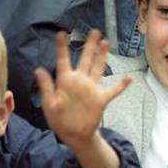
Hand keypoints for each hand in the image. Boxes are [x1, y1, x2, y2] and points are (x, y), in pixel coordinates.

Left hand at [35, 31, 130, 148]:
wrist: (74, 135)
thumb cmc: (59, 120)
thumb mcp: (49, 104)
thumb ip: (46, 86)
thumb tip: (38, 69)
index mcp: (66, 81)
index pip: (63, 60)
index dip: (62, 47)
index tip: (61, 33)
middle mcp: (80, 81)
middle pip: (85, 59)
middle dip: (89, 45)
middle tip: (94, 31)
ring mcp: (92, 89)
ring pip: (98, 68)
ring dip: (102, 56)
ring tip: (106, 42)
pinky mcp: (101, 99)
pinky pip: (113, 90)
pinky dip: (121, 85)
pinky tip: (129, 78)